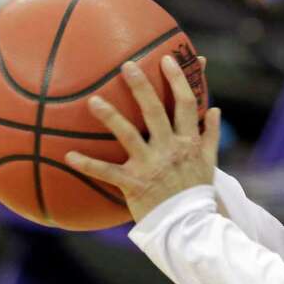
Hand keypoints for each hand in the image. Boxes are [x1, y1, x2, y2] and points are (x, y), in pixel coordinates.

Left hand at [65, 55, 220, 223]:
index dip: (178, 79)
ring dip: (110, 116)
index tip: (166, 58)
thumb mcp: (210, 162)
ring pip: (129, 135)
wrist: (190, 225)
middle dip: (141, 86)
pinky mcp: (134, 184)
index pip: (186, 103)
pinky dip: (87, 164)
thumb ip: (211, 135)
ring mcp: (151, 165)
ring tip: (93, 100)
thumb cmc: (197, 191)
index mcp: (188, 141)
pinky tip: (68, 155)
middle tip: (126, 65)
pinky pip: (107, 172)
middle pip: (155, 111)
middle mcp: (170, 148)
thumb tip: (215, 110)